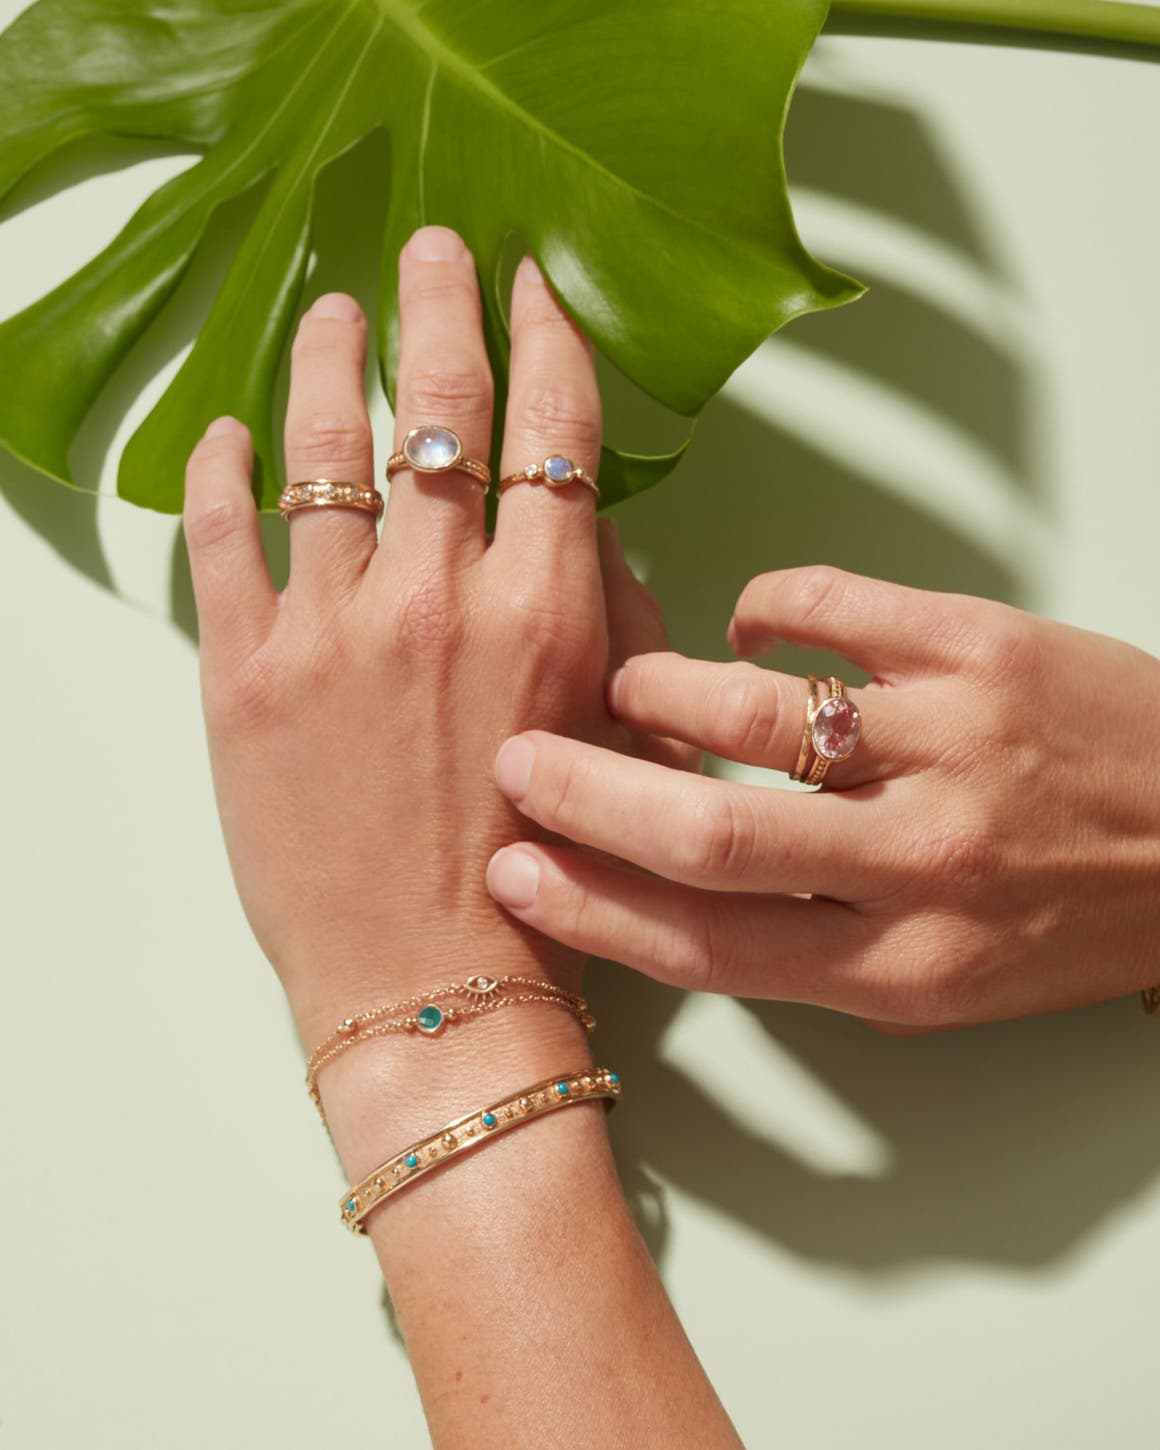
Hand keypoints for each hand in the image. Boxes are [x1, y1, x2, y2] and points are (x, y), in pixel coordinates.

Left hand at [182, 227, 668, 1085]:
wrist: (436, 986)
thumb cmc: (546, 878)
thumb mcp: (617, 742)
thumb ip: (610, 623)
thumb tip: (589, 535)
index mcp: (546, 609)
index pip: (549, 427)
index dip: (543, 335)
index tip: (530, 283)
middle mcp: (439, 597)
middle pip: (437, 403)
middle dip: (438, 303)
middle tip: (431, 246)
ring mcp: (331, 629)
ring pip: (320, 446)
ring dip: (324, 360)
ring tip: (327, 312)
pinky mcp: (244, 674)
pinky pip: (221, 538)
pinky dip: (218, 471)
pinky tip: (226, 432)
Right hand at [486, 565, 1159, 1029]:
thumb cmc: (1075, 914)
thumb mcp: (944, 980)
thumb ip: (811, 945)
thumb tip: (664, 880)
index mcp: (901, 969)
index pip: (704, 945)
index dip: (588, 906)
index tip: (513, 868)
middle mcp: (921, 865)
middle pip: (706, 830)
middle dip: (583, 790)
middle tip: (521, 757)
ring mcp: (951, 744)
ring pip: (750, 705)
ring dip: (657, 688)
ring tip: (629, 685)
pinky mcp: (981, 645)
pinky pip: (826, 605)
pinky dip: (761, 611)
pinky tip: (751, 630)